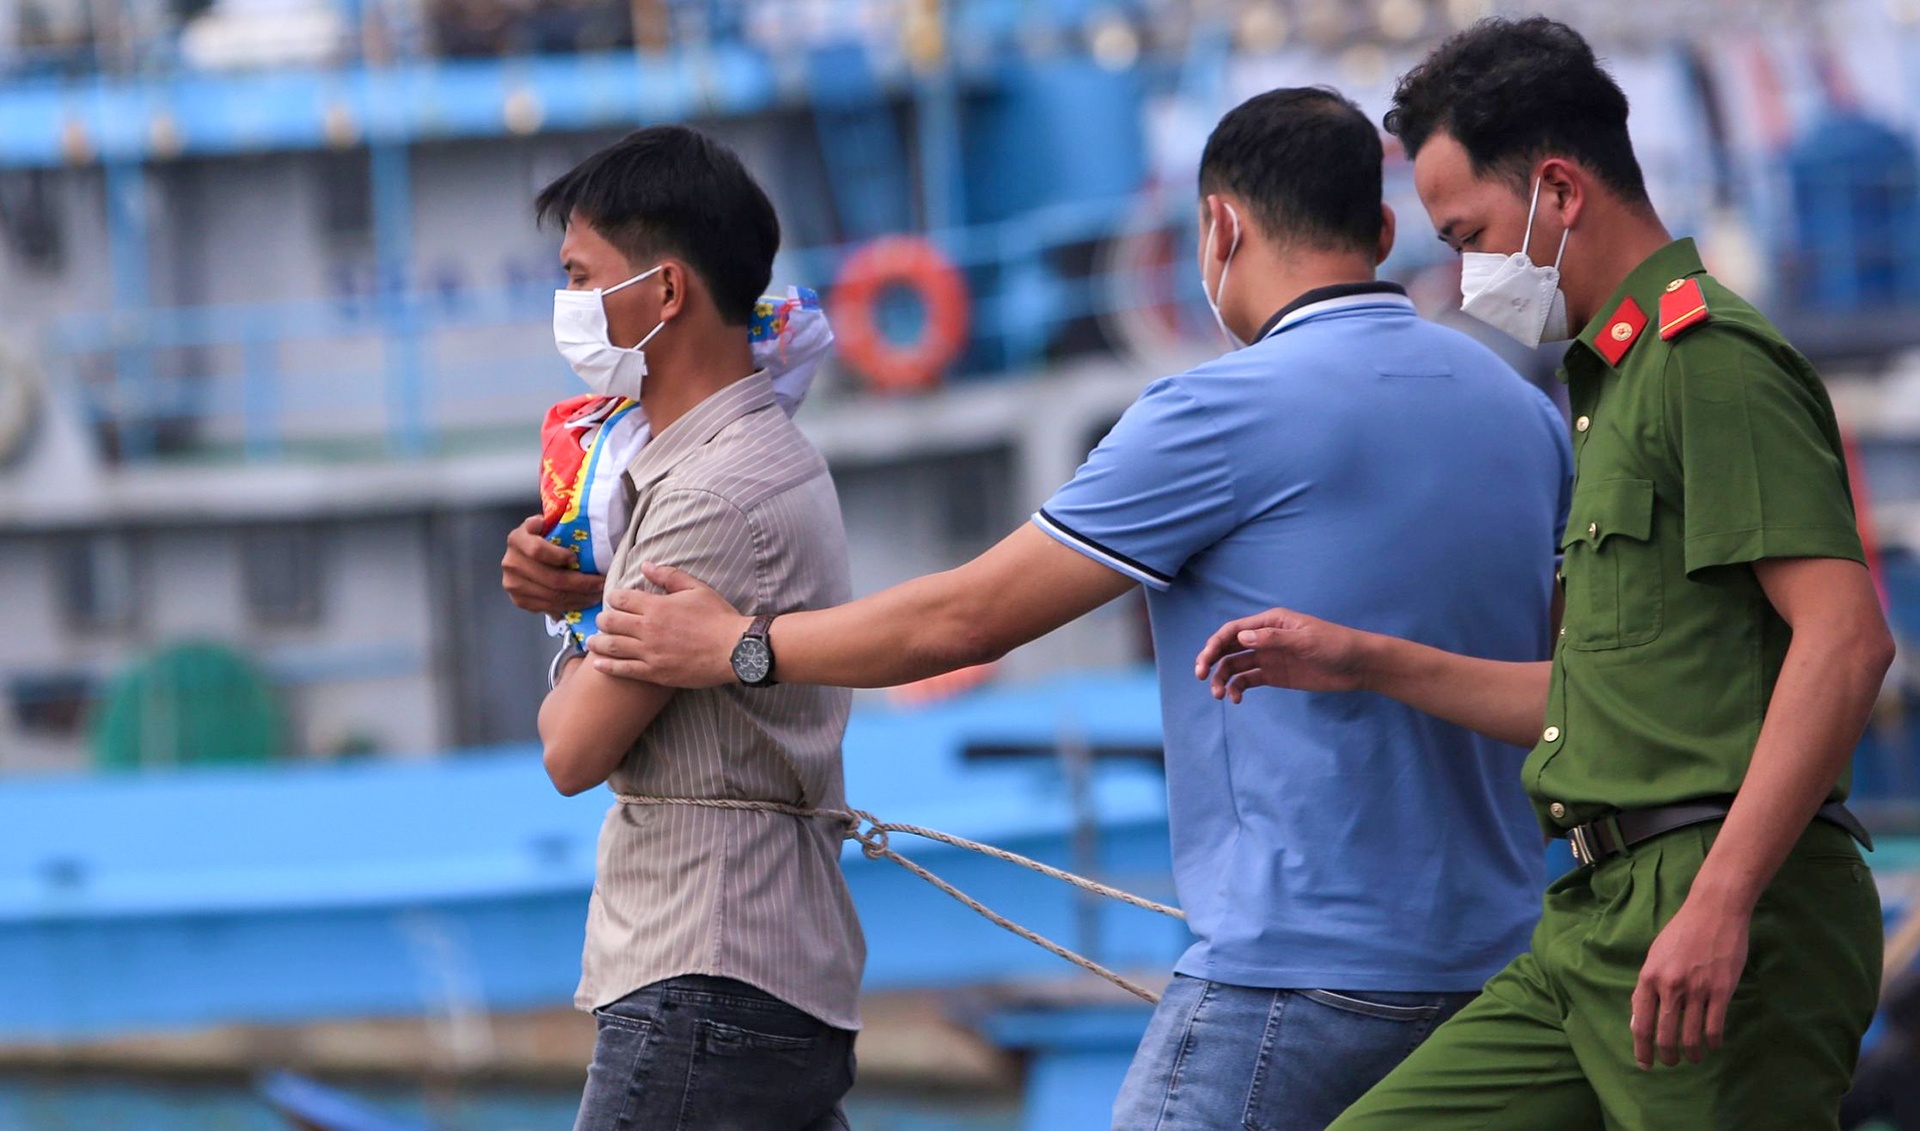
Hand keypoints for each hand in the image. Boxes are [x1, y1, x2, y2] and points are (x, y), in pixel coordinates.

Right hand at [502, 515, 604, 615]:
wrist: (526, 554)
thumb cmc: (544, 537)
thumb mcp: (548, 523)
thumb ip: (555, 521)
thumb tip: (560, 522)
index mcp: (517, 539)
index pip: (537, 550)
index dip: (559, 556)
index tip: (576, 558)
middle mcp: (511, 562)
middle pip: (551, 579)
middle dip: (581, 584)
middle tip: (600, 584)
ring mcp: (512, 583)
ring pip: (552, 596)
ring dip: (578, 598)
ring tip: (595, 595)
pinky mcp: (518, 600)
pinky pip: (547, 607)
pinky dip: (568, 607)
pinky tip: (581, 602)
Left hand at [586, 562, 748, 688]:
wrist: (735, 650)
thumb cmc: (718, 617)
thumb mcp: (696, 588)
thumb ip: (668, 576)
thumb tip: (644, 565)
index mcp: (656, 606)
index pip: (621, 598)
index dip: (614, 598)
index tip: (615, 600)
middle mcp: (648, 629)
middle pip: (611, 621)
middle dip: (603, 619)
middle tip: (603, 620)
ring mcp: (649, 652)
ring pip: (612, 646)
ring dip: (598, 642)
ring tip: (592, 641)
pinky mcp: (655, 672)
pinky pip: (623, 670)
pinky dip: (607, 666)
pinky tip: (597, 664)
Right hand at [1194, 608, 1371, 702]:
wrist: (1358, 665)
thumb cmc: (1335, 645)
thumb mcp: (1305, 640)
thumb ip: (1274, 639)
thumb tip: (1242, 638)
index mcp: (1270, 623)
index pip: (1234, 630)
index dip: (1215, 643)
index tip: (1204, 660)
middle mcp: (1264, 638)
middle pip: (1228, 647)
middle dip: (1211, 660)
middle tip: (1200, 676)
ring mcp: (1268, 657)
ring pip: (1235, 666)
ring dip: (1222, 678)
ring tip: (1219, 695)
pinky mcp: (1274, 675)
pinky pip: (1248, 681)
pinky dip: (1238, 689)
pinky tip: (1236, 699)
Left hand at [1630, 896, 1751, 1068]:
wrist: (1714, 911)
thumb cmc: (1682, 932)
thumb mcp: (1655, 956)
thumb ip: (1647, 987)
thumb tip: (1639, 1020)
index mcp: (1649, 977)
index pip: (1641, 1023)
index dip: (1642, 1048)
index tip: (1644, 1063)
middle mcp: (1670, 986)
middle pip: (1664, 1035)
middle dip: (1666, 1057)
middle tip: (1670, 1063)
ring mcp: (1697, 990)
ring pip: (1691, 1037)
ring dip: (1692, 1054)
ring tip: (1694, 1059)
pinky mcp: (1721, 990)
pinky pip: (1714, 1027)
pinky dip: (1713, 1042)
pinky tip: (1713, 1045)